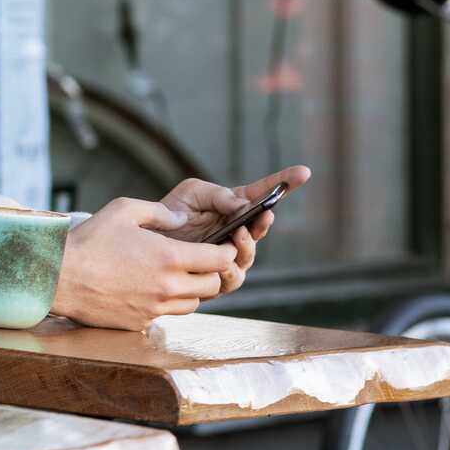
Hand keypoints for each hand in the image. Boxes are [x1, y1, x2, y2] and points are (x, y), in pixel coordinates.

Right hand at [50, 197, 240, 329]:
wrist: (58, 276)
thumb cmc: (89, 240)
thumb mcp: (123, 210)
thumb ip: (158, 212)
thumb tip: (181, 218)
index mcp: (169, 257)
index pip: (218, 259)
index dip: (226, 251)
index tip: (223, 246)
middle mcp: (168, 287)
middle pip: (212, 285)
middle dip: (212, 272)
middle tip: (200, 261)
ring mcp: (155, 308)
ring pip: (193, 303)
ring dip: (191, 290)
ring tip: (174, 275)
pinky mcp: (141, 323)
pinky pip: (166, 314)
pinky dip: (166, 303)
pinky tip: (148, 288)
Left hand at [156, 165, 309, 295]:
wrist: (145, 240)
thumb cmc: (171, 213)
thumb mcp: (192, 193)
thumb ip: (217, 195)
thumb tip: (243, 205)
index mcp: (233, 208)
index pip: (263, 195)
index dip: (285, 183)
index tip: (304, 171)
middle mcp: (237, 234)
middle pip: (260, 229)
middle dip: (264, 222)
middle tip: (264, 213)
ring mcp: (229, 257)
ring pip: (247, 256)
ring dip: (247, 246)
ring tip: (238, 234)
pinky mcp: (216, 278)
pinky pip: (230, 278)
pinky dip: (228, 268)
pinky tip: (222, 260)